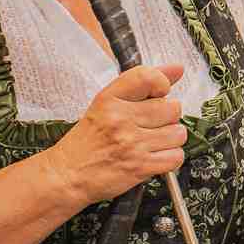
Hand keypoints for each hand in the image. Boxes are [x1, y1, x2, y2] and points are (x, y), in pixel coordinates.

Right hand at [40, 63, 187, 206]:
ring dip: (170, 139)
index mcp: (109, 100)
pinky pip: (176, 156)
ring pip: (178, 133)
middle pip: (172, 108)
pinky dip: (170, 158)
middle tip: (150, 125)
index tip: (159, 93)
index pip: (149, 77)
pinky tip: (155, 156)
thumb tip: (177, 69)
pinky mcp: (140, 166)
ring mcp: (131, 143)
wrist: (66, 175)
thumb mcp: (105, 105)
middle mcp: (120, 119)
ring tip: (151, 142)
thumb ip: (142, 84)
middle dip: (167, 117)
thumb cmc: (85, 142)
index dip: (162, 84)